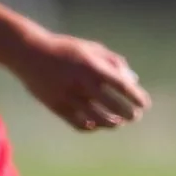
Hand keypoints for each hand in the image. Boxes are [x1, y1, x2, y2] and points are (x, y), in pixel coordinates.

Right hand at [12, 33, 150, 130]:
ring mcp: (70, 97)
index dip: (136, 97)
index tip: (145, 104)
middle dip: (128, 113)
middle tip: (135, 116)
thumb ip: (113, 62)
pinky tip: (96, 125)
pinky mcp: (57, 107)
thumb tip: (133, 79)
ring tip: (118, 122)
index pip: (122, 86)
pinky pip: (78, 124)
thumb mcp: (91, 48)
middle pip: (113, 106)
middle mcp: (83, 84)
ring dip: (112, 124)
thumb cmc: (65, 49)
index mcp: (94, 67)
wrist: (30, 53)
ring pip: (97, 119)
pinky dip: (90, 127)